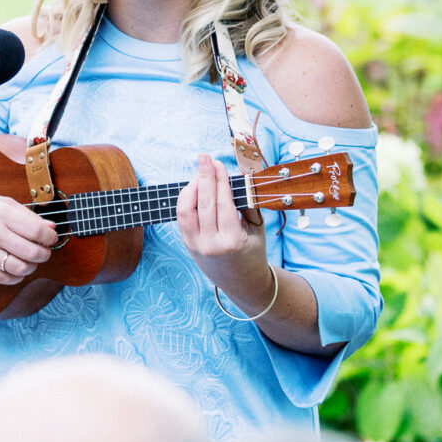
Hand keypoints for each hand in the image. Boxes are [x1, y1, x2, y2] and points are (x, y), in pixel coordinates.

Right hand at [0, 191, 56, 284]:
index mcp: (1, 214)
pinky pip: (6, 280)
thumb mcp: (1, 202)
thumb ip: (28, 215)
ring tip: (31, 259)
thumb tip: (52, 228)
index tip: (51, 237)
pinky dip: (18, 277)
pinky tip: (17, 267)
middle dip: (45, 254)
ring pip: (21, 269)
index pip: (37, 231)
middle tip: (43, 250)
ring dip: (33, 267)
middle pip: (32, 253)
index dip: (50, 237)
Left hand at [176, 154, 265, 282]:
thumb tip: (237, 178)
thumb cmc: (253, 253)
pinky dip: (186, 200)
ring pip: (186, 210)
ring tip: (200, 175)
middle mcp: (211, 244)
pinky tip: (194, 189)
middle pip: (204, 203)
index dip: (220, 181)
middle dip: (203, 177)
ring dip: (191, 188)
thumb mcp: (258, 230)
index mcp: (232, 241)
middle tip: (204, 157)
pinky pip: (183, 218)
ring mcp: (196, 246)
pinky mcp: (188, 245)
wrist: (243, 284)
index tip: (219, 164)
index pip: (223, 203)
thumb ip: (247, 205)